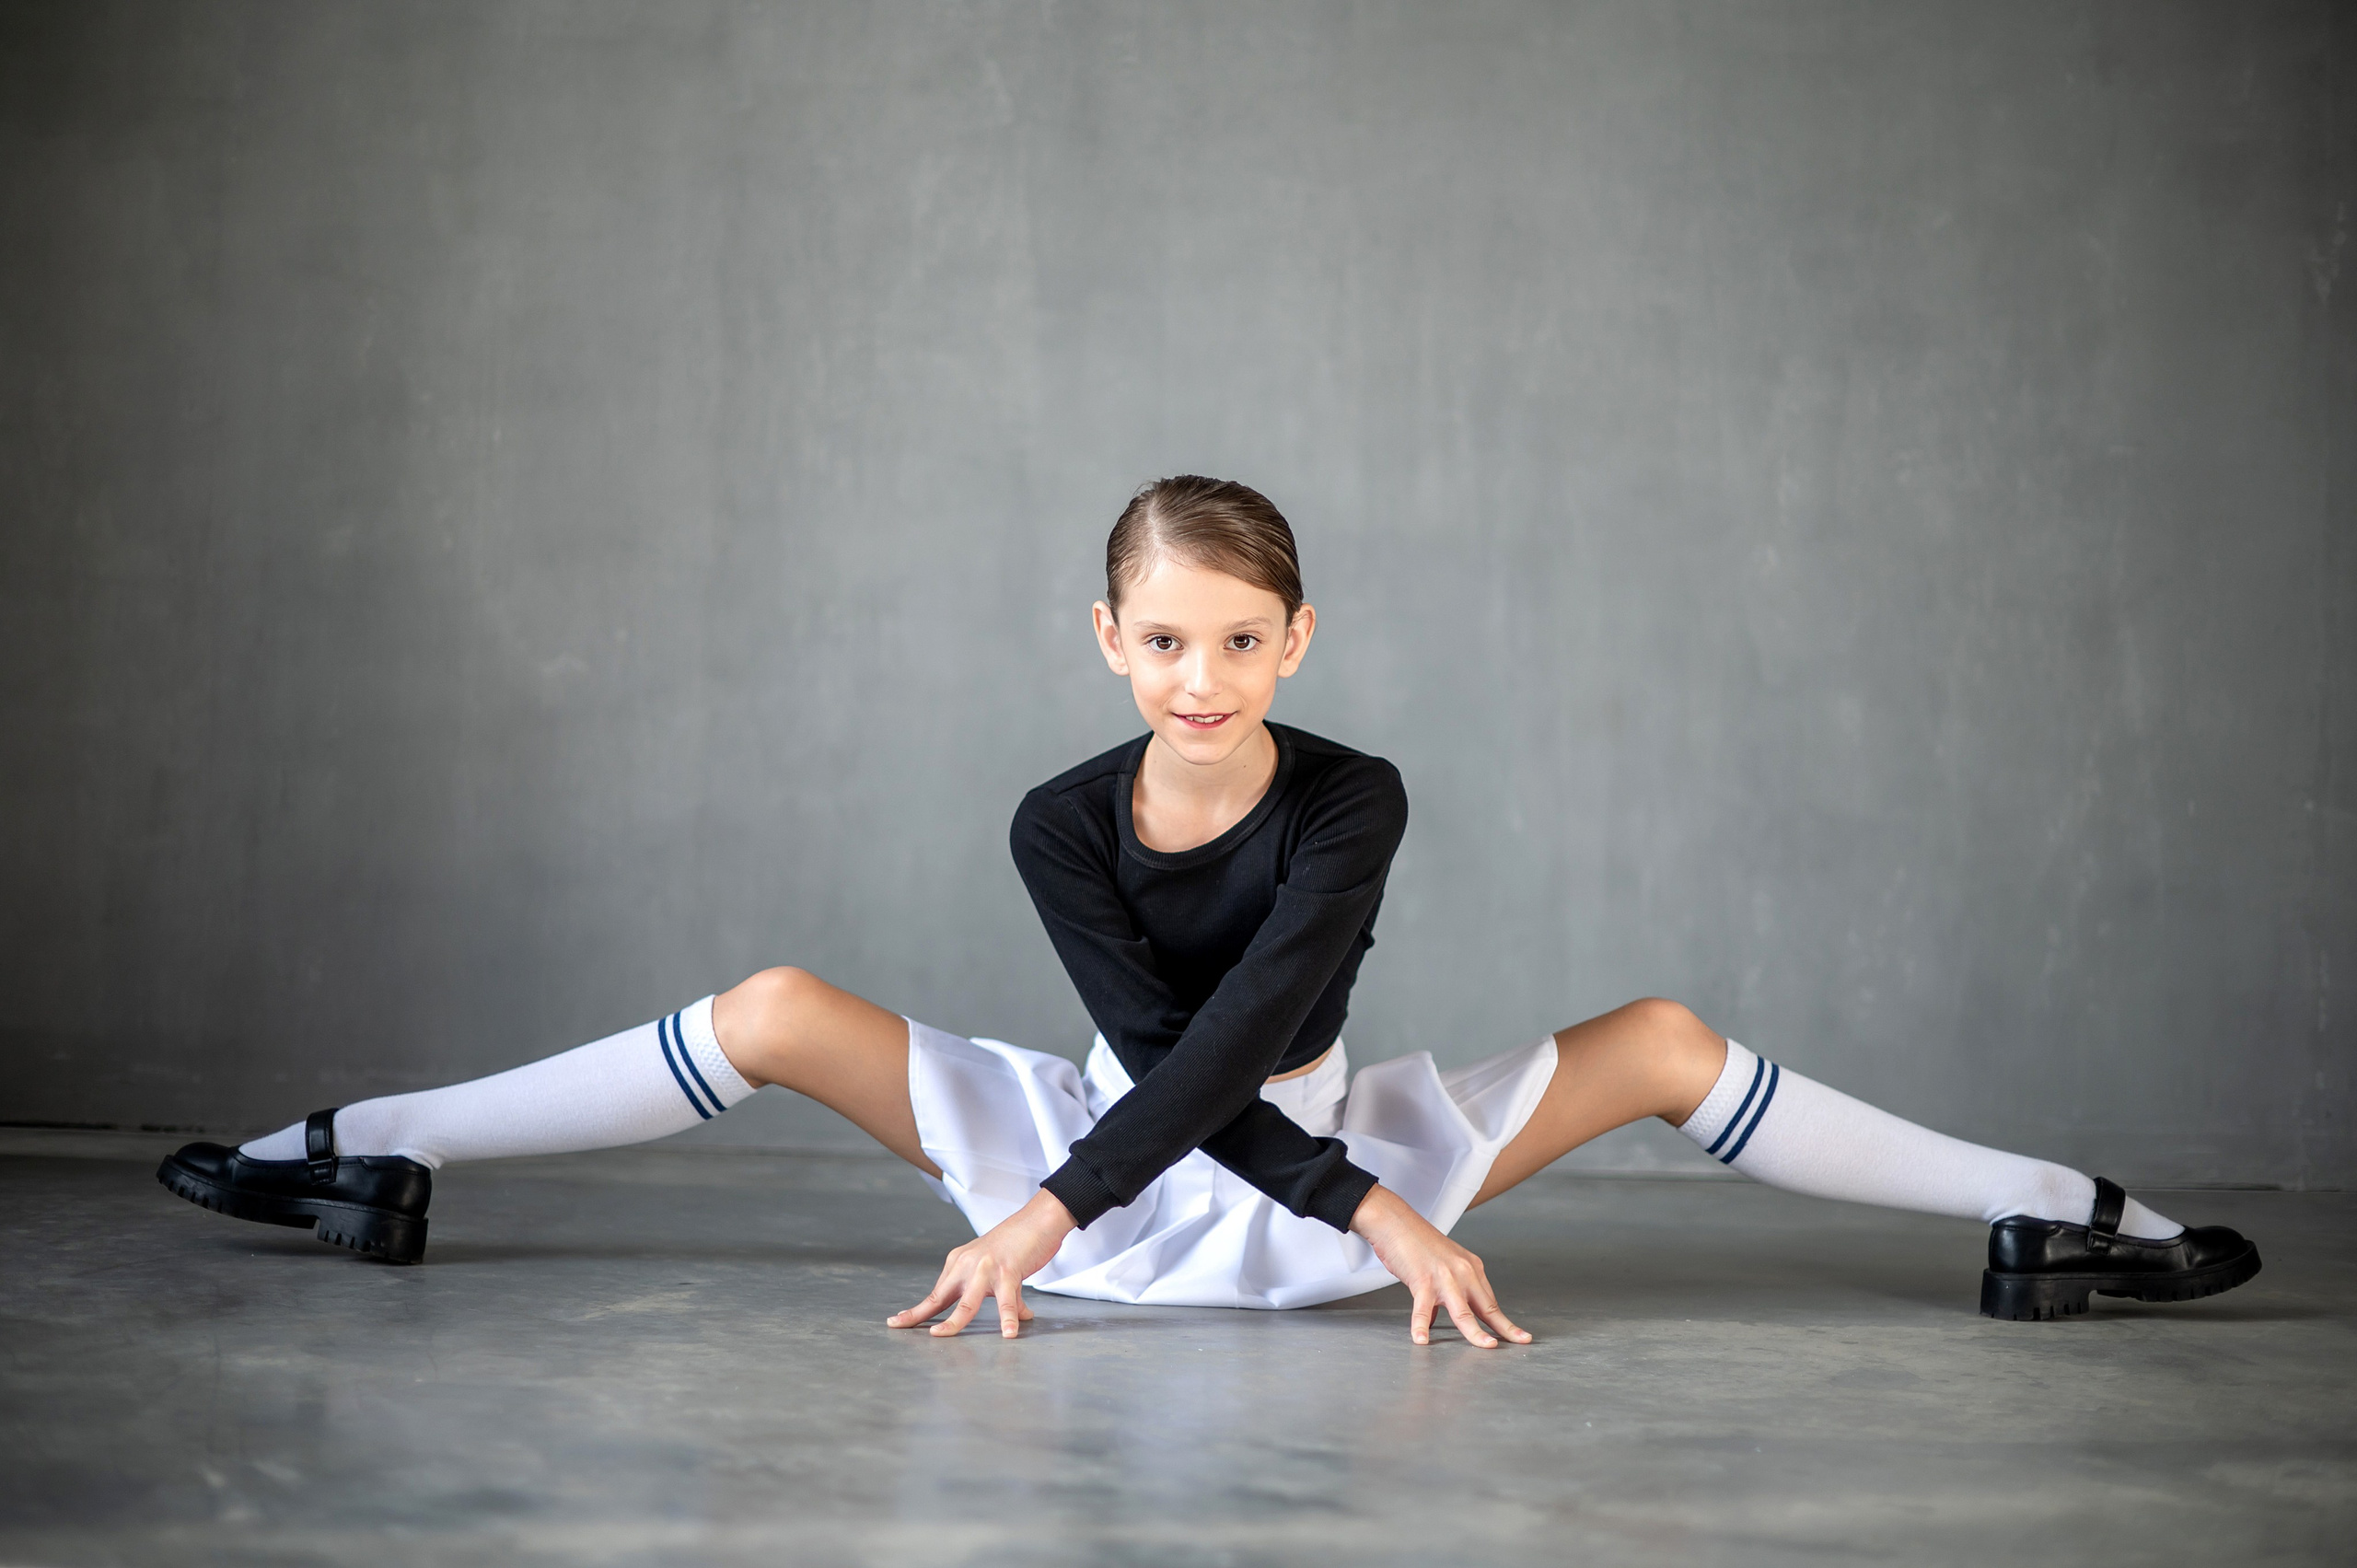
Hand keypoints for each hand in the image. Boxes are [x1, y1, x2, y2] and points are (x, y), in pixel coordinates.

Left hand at [889, 1188, 1075, 1338]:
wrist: (1038, 1219)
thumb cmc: (1017, 1243)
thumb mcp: (999, 1268)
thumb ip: (1004, 1293)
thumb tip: (1018, 1316)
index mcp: (959, 1262)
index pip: (936, 1293)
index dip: (917, 1310)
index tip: (897, 1321)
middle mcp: (967, 1265)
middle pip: (940, 1299)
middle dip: (919, 1316)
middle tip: (902, 1329)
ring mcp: (986, 1269)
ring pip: (967, 1304)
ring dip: (954, 1323)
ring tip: (942, 1336)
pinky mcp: (1007, 1271)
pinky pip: (1007, 1301)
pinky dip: (1008, 1318)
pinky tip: (1009, 1332)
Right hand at [1350, 1184, 1530, 1347]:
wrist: (1395, 1221)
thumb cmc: (1416, 1243)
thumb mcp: (1440, 1266)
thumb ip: (1444, 1292)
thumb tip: (1437, 1318)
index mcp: (1471, 1267)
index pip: (1489, 1300)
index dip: (1501, 1320)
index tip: (1516, 1334)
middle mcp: (1463, 1272)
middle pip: (1487, 1307)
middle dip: (1504, 1327)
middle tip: (1520, 1341)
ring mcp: (1444, 1277)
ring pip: (1463, 1312)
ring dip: (1476, 1333)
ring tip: (1486, 1347)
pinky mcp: (1422, 1280)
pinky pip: (1423, 1309)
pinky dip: (1421, 1326)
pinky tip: (1422, 1340)